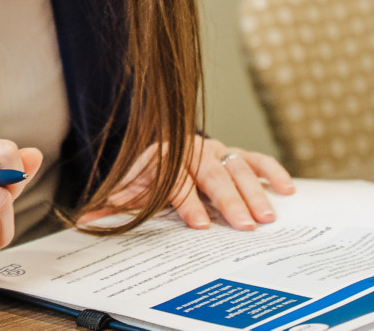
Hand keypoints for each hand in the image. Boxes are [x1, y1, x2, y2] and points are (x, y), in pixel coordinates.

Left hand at [86, 136, 292, 230]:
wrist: (166, 147)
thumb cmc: (152, 172)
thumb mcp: (132, 185)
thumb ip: (115, 202)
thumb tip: (87, 217)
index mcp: (167, 159)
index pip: (179, 182)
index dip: (189, 203)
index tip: (200, 224)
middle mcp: (196, 152)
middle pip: (213, 176)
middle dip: (229, 201)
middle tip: (245, 225)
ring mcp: (219, 152)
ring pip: (238, 169)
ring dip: (255, 192)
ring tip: (267, 216)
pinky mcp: (236, 154)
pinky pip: (258, 160)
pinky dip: (273, 171)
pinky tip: (286, 189)